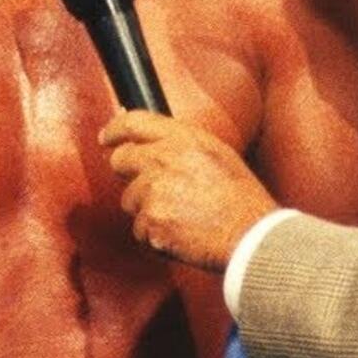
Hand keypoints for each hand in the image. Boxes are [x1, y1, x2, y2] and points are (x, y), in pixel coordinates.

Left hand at [100, 111, 278, 272]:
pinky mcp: (152, 222)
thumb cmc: (239, 198)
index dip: (115, 129)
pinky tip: (181, 233)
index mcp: (184, 138)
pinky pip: (140, 229)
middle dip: (128, 173)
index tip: (107, 136)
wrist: (250, 235)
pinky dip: (155, 235)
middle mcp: (164, 159)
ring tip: (181, 215)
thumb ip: (180, 144)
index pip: (134, 122)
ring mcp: (155, 191)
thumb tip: (148, 140)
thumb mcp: (216, 153)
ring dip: (147, 209)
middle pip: (120, 160)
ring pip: (130, 199)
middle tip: (148, 187)